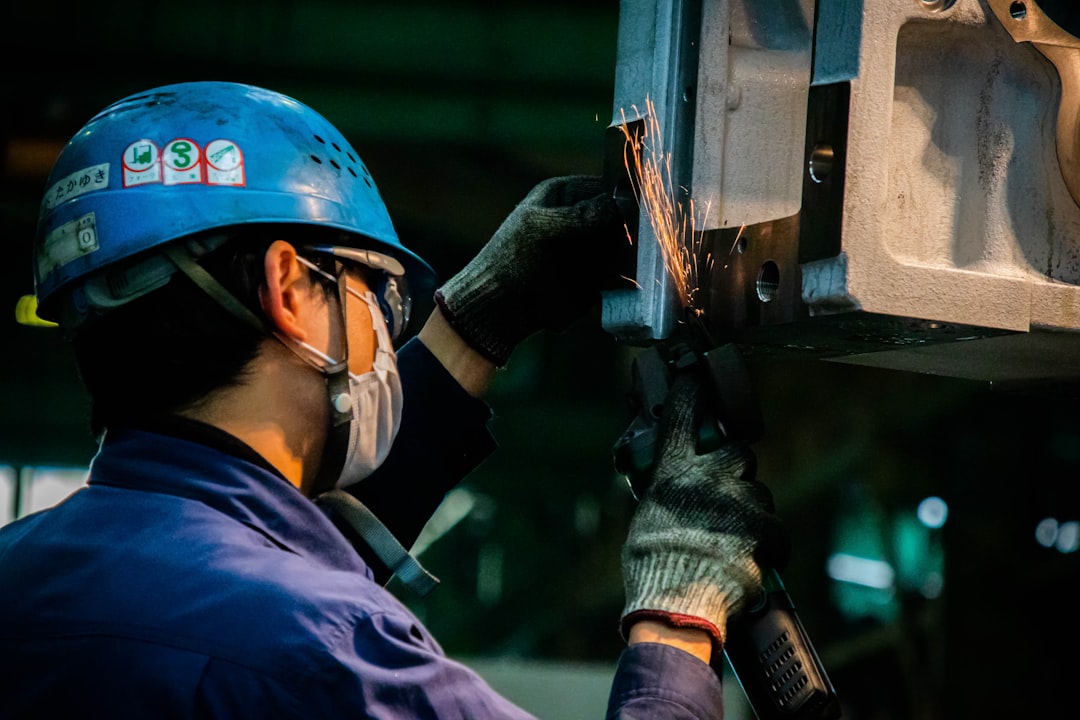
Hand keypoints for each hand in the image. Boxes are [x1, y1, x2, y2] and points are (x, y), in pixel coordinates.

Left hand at [434, 175, 628, 365]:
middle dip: (634, 227)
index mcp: (565, 195)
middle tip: (648, 237)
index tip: (647, 206)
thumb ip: (581, 215)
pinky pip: (621, 274)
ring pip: (625, 246)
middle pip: (622, 217)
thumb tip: (620, 203)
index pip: (607, 187)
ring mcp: (590, 250)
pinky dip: (628, 277)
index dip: (627, 194)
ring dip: (633, 254)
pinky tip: (633, 279)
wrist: (500, 308)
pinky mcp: (596, 278)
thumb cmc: (512, 260)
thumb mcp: (543, 229)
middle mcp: (582, 219)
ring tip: (637, 260)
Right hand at [620, 372, 788, 647]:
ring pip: (759, 495)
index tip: (697, 377)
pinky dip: (768, 546)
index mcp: (671, 472)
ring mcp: (738, 501)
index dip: (693, 392)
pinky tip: (751, 563)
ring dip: (751, 514)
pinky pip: (775, 529)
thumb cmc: (653, 570)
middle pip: (739, 453)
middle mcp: (706, 477)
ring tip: (731, 546)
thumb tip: (674, 494)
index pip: (683, 415)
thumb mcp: (644, 522)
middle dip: (736, 473)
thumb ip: (666, 497)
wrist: (677, 606)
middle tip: (724, 500)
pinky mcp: (764, 529)